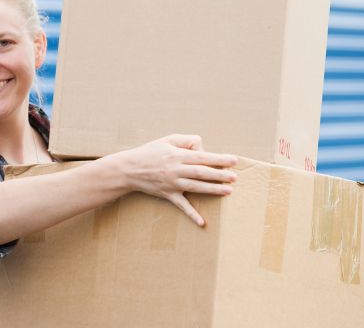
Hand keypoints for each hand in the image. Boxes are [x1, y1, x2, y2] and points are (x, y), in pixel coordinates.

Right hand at [98, 134, 237, 226]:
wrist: (129, 169)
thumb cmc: (150, 152)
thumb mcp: (167, 140)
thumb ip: (187, 141)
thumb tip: (203, 148)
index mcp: (177, 155)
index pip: (202, 157)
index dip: (219, 159)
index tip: (233, 160)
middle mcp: (175, 170)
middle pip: (201, 172)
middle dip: (219, 175)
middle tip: (234, 177)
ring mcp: (172, 184)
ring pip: (195, 187)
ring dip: (212, 190)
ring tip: (228, 191)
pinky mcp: (167, 195)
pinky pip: (181, 206)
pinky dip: (192, 214)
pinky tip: (202, 222)